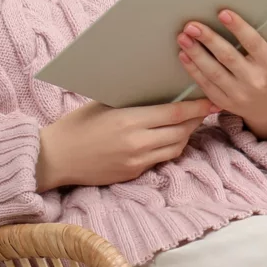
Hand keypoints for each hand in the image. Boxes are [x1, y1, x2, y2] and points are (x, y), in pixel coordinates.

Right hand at [35, 99, 213, 189]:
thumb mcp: (103, 106)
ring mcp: (137, 160)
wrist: (55, 158)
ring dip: (186, 134)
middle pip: (181, 131)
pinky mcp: (134, 173)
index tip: (211, 100)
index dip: (197, 107)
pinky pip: (161, 158)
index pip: (175, 113)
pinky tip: (170, 137)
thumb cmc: (76, 126)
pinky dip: (171, 147)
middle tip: (205, 109)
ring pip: (176, 147)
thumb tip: (160, 93)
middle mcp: (137, 142)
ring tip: (189, 122)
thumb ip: (132, 103)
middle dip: (196, 120)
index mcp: (129, 120)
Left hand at [177, 7, 266, 141]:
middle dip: (209, 40)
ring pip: (213, 72)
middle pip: (229, 58)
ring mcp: (238, 94)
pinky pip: (205, 85)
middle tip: (192, 25)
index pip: (254, 44)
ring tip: (183, 37)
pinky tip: (183, 54)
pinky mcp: (224, 102)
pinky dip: (193, 70)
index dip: (239, 28)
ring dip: (196, 54)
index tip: (223, 13)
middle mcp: (255, 81)